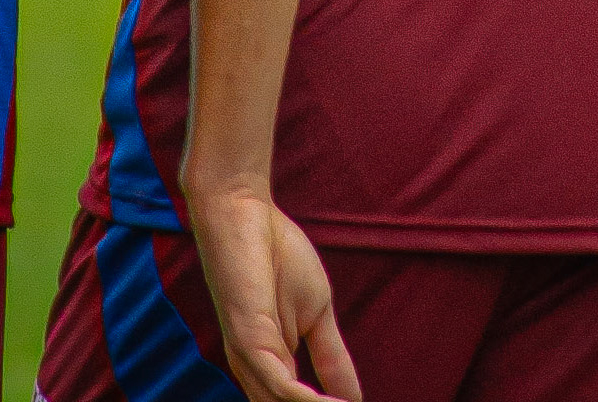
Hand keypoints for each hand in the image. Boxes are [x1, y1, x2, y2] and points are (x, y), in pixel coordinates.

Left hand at [187, 187, 360, 401]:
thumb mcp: (317, 313)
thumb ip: (332, 356)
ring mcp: (249, 360)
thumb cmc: (276, 258)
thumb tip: (354, 398)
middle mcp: (254, 374)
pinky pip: (279, 385)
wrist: (243, 214)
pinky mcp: (248, 341)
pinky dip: (308, 401)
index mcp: (268, 370)